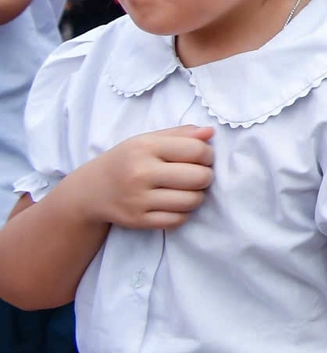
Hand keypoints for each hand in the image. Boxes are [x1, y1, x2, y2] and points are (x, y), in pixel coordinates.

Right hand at [71, 125, 214, 229]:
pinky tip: (175, 204)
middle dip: (205, 176)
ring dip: (197, 196)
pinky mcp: (137, 220)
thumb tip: (210, 132)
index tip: (203, 157)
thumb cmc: (127, 160)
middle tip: (196, 175)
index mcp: (145, 147)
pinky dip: (183, 213)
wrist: (90, 191)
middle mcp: (140, 173)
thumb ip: (181, 133)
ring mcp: (138, 199)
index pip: (197, 151)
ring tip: (187, 190)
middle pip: (199, 177)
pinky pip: (178, 220)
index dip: (208, 154)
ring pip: (192, 201)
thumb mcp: (148, 139)